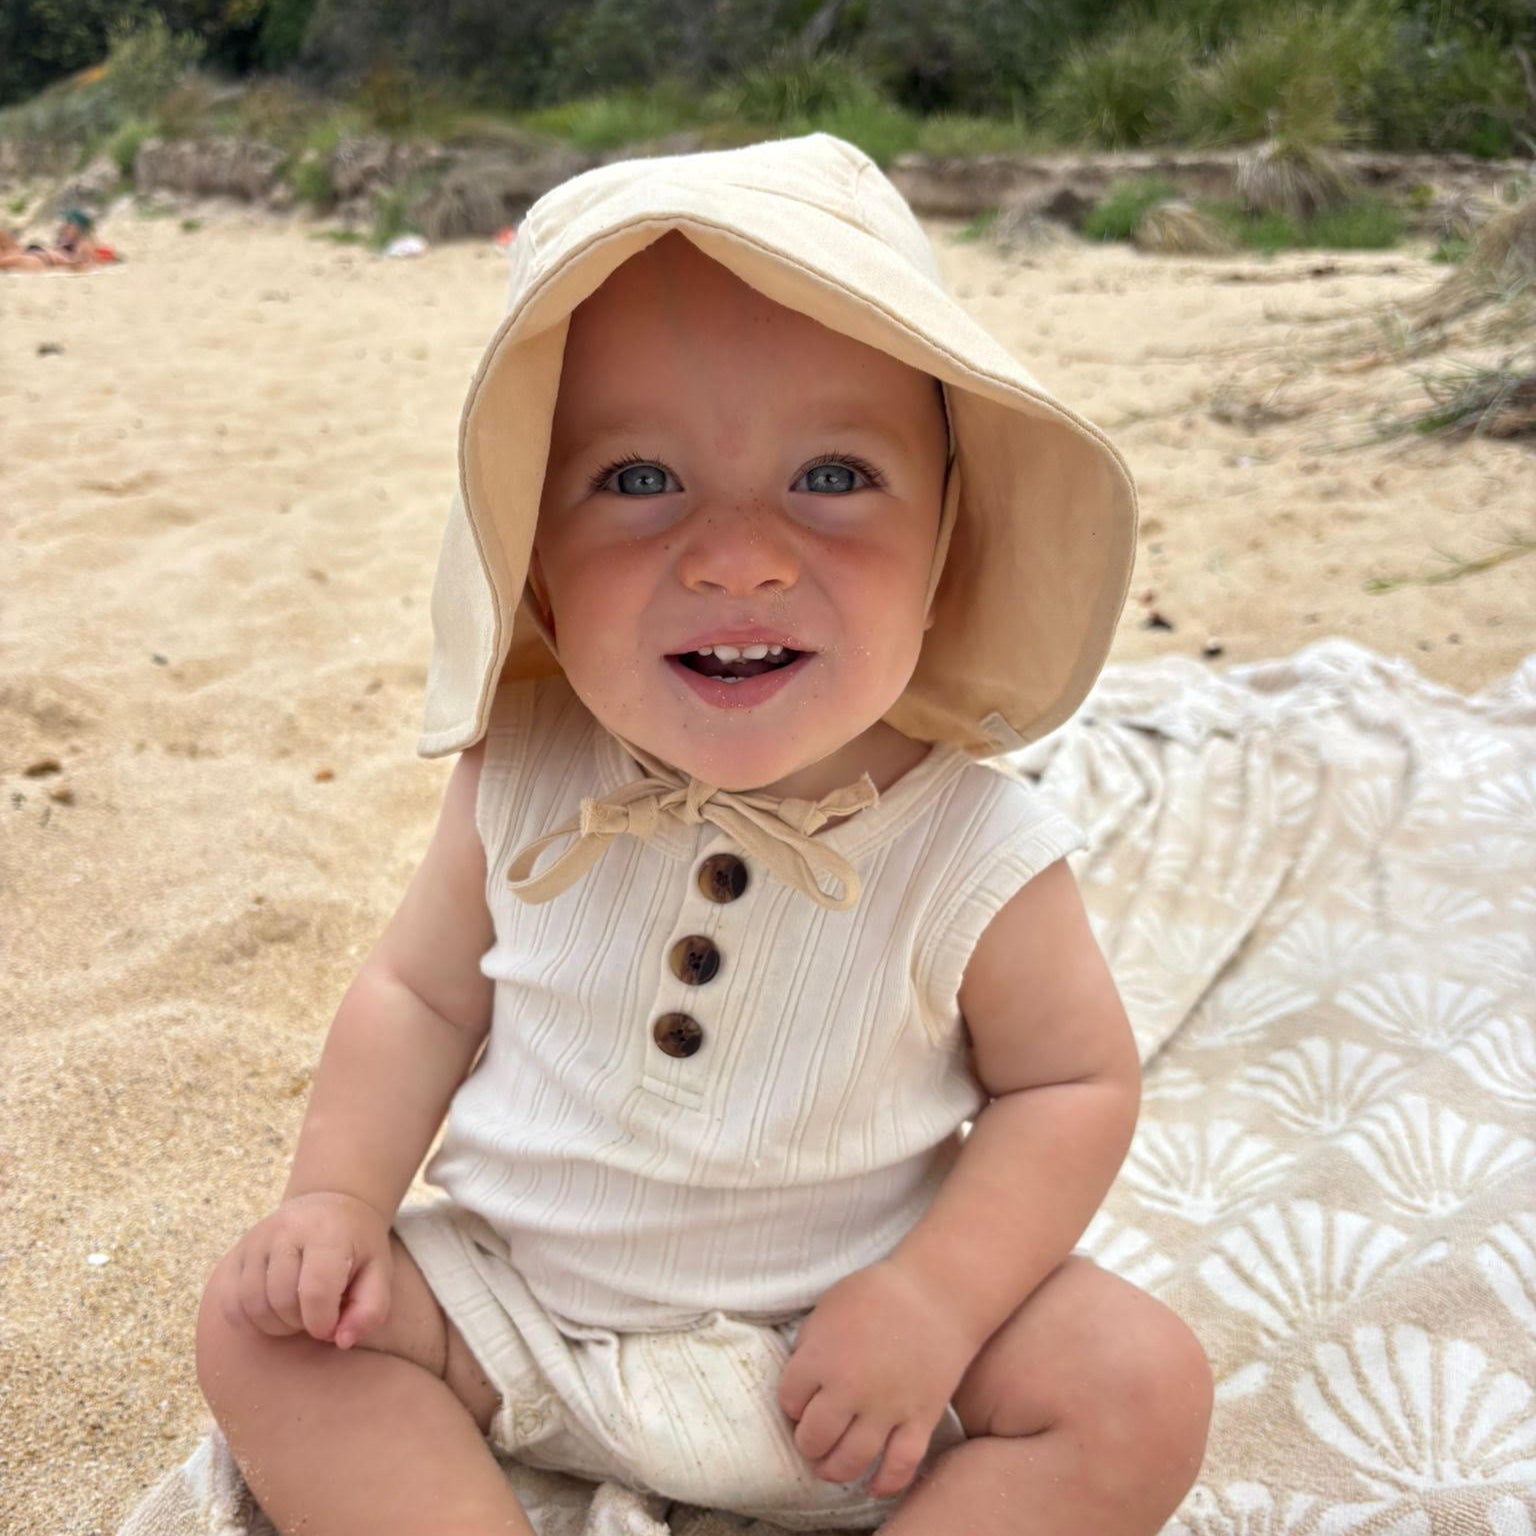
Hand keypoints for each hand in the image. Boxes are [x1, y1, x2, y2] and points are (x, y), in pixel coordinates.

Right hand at [211, 1190, 393, 1349]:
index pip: (316, 1291)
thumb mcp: (378, 1271)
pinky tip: (271, 1314)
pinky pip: (229, 1302)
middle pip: (281, 1300)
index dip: (322, 1323)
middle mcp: (286, 1230)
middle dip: (300, 1323)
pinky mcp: (236, 1253)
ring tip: (295, 1314)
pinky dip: (247, 1320)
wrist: (331, 1205)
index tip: (331, 1326)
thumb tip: (343, 1341)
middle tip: (315, 1316)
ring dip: (274, 1325)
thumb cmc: (357, 1246)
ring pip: (251, 1304)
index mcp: (327, 1232)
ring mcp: (256, 1240)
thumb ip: (370, 1309)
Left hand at [777, 1259, 979, 1497]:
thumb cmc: (878, 1292)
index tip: (800, 1402)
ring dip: (835, 1469)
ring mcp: (887, 1407)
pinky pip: (901, 1464)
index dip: (792, 1404)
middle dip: (808, 1443)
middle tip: (812, 1440)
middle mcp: (850, 1388)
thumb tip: (801, 1380)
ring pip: (851, 1461)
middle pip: (814, 1438)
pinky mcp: (920, 1418)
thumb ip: (809, 1346)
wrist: (938, 1291)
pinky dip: (886, 1483)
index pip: (789, 1401)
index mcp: (821, 1357)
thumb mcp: (828, 1307)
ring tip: (831, 1466)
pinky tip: (874, 1486)